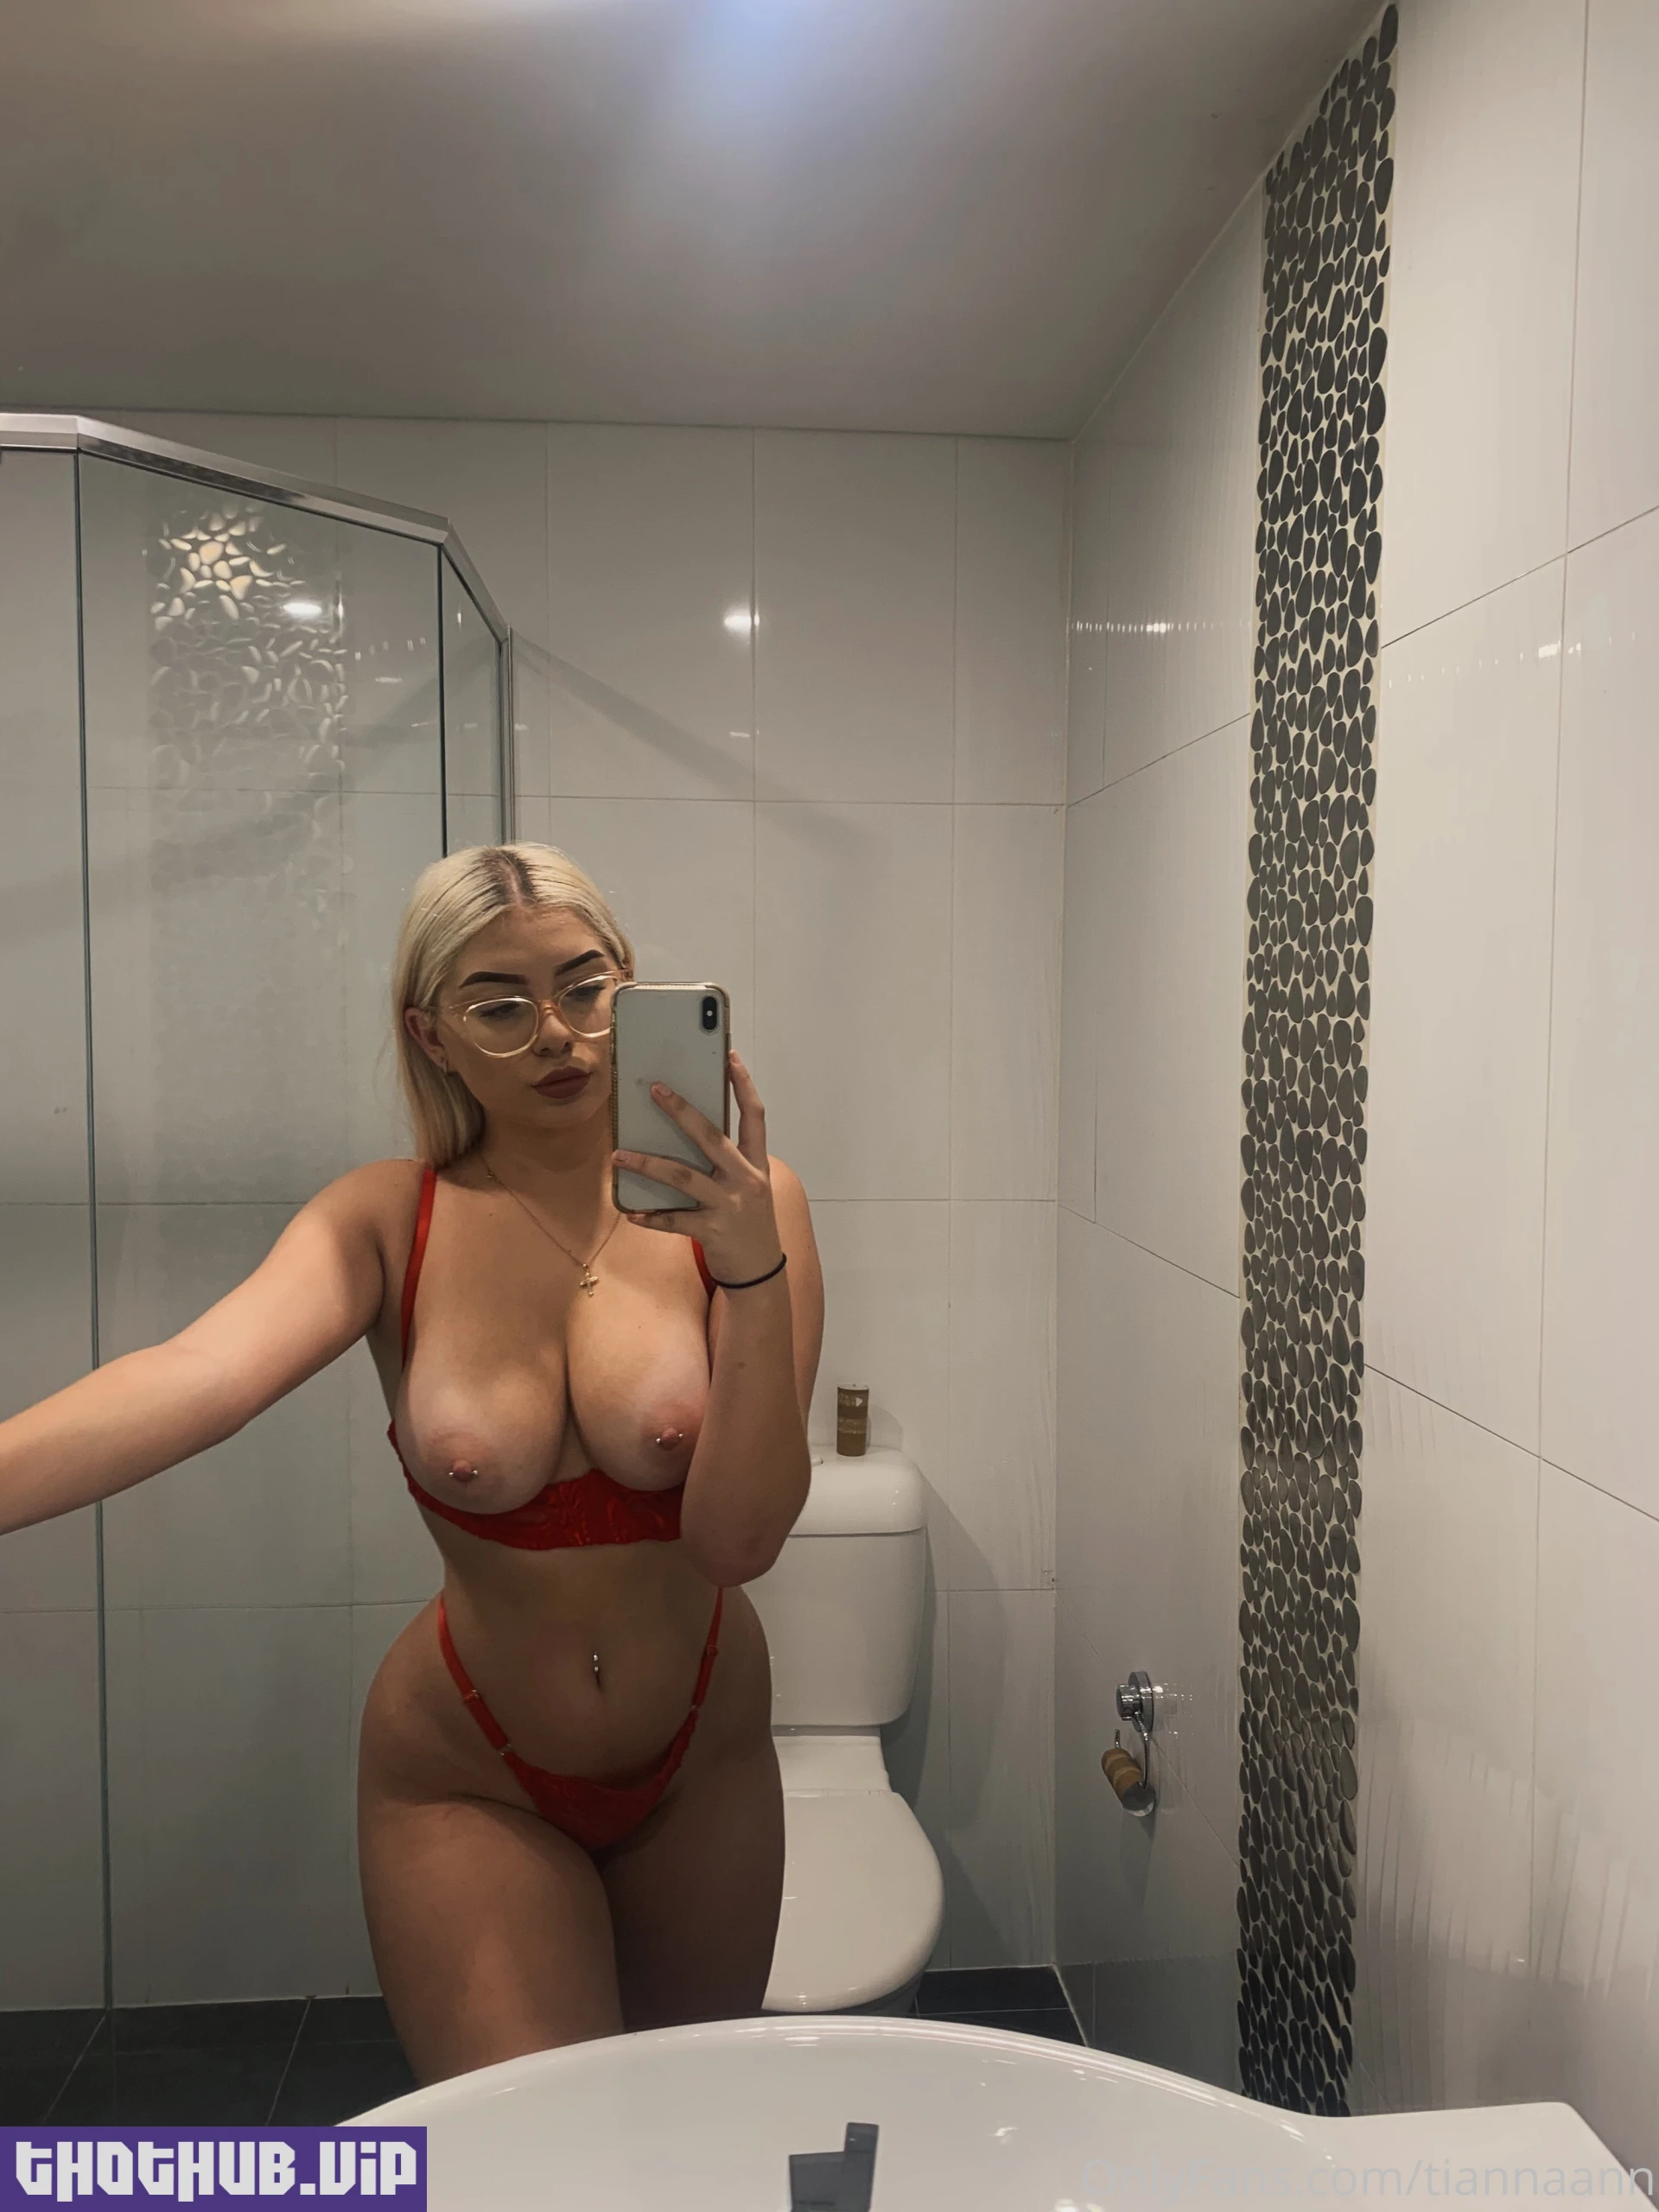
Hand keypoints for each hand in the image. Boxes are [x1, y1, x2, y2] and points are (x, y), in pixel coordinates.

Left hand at [614, 1052, 783, 1281]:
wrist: (761, 1272)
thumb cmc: (750, 1222)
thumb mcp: (749, 1187)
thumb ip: (727, 1163)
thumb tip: (685, 1134)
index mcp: (757, 1164)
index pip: (754, 1116)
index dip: (744, 1085)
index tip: (730, 1056)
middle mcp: (746, 1179)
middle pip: (711, 1137)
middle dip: (682, 1111)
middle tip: (656, 1090)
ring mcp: (729, 1205)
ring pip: (682, 1177)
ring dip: (647, 1164)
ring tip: (619, 1155)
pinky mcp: (712, 1231)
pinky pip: (674, 1220)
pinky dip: (650, 1216)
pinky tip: (629, 1212)